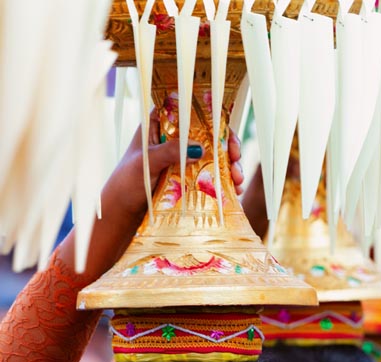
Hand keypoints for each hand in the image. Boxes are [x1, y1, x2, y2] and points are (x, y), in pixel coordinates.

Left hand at [101, 111, 244, 230]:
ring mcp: (184, 160)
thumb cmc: (126, 182)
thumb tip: (200, 147)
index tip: (225, 133)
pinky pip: (213, 176)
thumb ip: (169, 152)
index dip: (211, 118)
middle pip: (209, 135)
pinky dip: (226, 182)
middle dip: (228, 146)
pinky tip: (234, 190)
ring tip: (238, 181)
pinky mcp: (191, 179)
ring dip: (231, 167)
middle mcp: (175, 140)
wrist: (122, 210)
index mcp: (159, 126)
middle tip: (236, 158)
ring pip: (215, 156)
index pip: (189, 113)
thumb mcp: (145, 162)